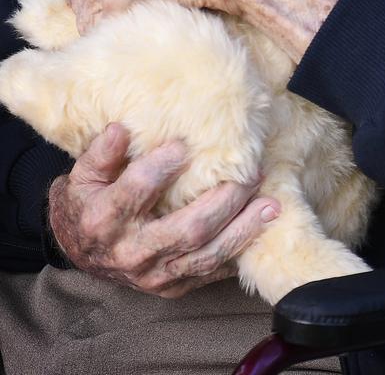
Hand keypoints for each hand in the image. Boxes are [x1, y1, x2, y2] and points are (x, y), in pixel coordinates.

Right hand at [48, 123, 279, 297]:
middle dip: (224, 201)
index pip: (137, 190)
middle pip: (187, 229)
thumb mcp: (83, 174)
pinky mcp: (172, 287)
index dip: (161, 166)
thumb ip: (101, 152)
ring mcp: (154, 276)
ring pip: (206, 256)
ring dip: (243, 230)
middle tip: (250, 173)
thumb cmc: (87, 202)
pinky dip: (239, 253)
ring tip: (271, 205)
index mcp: (105, 220)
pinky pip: (211, 273)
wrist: (81, 250)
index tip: (185, 144)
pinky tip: (262, 231)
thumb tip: (122, 129)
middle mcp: (131, 253)